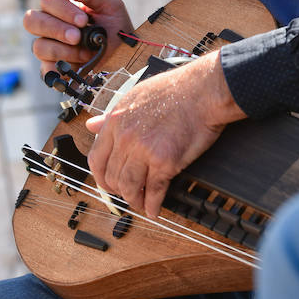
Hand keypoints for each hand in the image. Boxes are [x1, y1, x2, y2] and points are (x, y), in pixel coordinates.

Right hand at [23, 0, 132, 75]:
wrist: (126, 57)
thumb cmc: (117, 29)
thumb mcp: (112, 6)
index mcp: (63, 8)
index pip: (48, 0)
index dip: (63, 10)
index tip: (83, 21)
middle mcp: (51, 26)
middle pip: (31, 20)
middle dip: (57, 29)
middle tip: (77, 37)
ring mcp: (49, 47)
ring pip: (38, 46)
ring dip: (63, 50)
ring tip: (85, 53)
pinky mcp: (51, 68)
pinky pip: (45, 68)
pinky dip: (63, 66)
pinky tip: (79, 64)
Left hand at [84, 51, 244, 217]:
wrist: (206, 90)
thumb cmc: (177, 89)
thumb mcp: (136, 95)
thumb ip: (112, 115)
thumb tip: (92, 125)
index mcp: (116, 122)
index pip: (96, 159)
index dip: (102, 176)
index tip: (109, 182)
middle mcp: (126, 138)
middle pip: (113, 177)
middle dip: (120, 190)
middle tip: (129, 193)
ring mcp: (144, 151)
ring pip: (130, 187)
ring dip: (135, 200)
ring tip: (142, 203)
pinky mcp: (166, 162)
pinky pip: (155, 191)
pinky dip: (153, 205)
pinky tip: (154, 210)